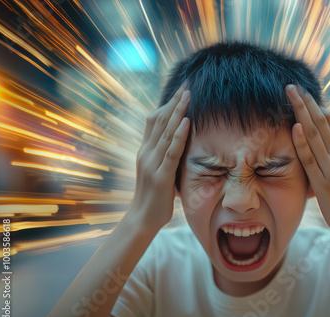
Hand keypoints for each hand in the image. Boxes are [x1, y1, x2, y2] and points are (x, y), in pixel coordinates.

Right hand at [127, 83, 190, 230]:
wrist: (141, 219)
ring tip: (188, 95)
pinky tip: (186, 122)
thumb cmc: (154, 196)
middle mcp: (146, 152)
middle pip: (160, 121)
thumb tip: (180, 144)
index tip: (180, 90)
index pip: (155, 121)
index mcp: (146, 150)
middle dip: (174, 102)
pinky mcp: (160, 176)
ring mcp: (152, 163)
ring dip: (177, 112)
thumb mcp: (159, 170)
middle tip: (186, 84)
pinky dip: (179, 136)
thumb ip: (165, 156)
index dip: (167, 104)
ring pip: (166, 132)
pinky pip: (171, 152)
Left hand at [285, 84, 329, 231]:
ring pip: (314, 134)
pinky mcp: (321, 180)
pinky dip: (302, 142)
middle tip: (292, 86)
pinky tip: (295, 127)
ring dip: (302, 113)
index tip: (302, 92)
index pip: (329, 120)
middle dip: (306, 102)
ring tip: (291, 97)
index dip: (315, 104)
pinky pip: (309, 158)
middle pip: (321, 122)